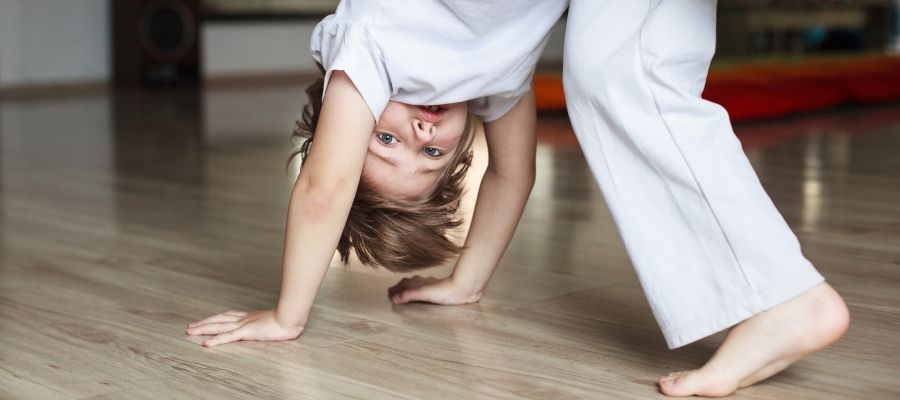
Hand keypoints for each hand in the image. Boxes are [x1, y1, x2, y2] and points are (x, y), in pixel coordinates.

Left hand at [185, 309, 302, 346]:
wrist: (290, 317)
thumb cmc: (287, 319)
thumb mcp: (274, 320)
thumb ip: (267, 323)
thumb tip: (268, 325)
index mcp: (249, 317)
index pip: (227, 316)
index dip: (215, 318)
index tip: (205, 320)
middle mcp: (244, 319)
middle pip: (219, 320)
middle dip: (203, 323)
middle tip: (190, 327)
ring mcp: (244, 324)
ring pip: (219, 326)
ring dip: (204, 329)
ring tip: (191, 332)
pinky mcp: (247, 332)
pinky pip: (228, 337)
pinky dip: (216, 340)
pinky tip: (206, 344)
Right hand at [387, 276, 481, 304]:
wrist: (462, 289)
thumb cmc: (445, 291)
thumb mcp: (422, 293)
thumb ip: (408, 295)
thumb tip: (394, 298)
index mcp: (417, 282)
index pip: (402, 285)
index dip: (395, 290)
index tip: (388, 294)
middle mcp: (423, 282)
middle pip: (408, 283)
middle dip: (400, 288)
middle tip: (393, 293)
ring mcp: (431, 285)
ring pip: (416, 284)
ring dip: (409, 288)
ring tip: (406, 293)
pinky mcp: (439, 290)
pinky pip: (425, 288)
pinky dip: (419, 291)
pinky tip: (424, 294)